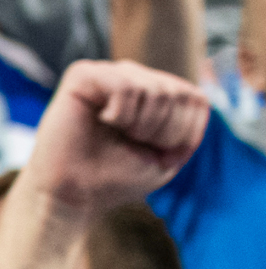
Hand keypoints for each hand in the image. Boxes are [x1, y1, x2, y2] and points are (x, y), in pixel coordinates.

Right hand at [24, 60, 208, 215]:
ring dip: (140, 123)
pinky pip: (123, 84)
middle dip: (160, 130)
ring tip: (116, 132)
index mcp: (156, 93)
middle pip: (177, 92)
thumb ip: (190, 124)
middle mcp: (134, 77)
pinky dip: (121, 112)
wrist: (72, 194)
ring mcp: (108, 74)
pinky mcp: (83, 76)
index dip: (181, 133)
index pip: (196, 99)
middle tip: (131, 143)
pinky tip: (103, 120)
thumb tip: (196, 93)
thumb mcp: (169, 156)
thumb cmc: (116, 177)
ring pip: (152, 88)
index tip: (152, 151)